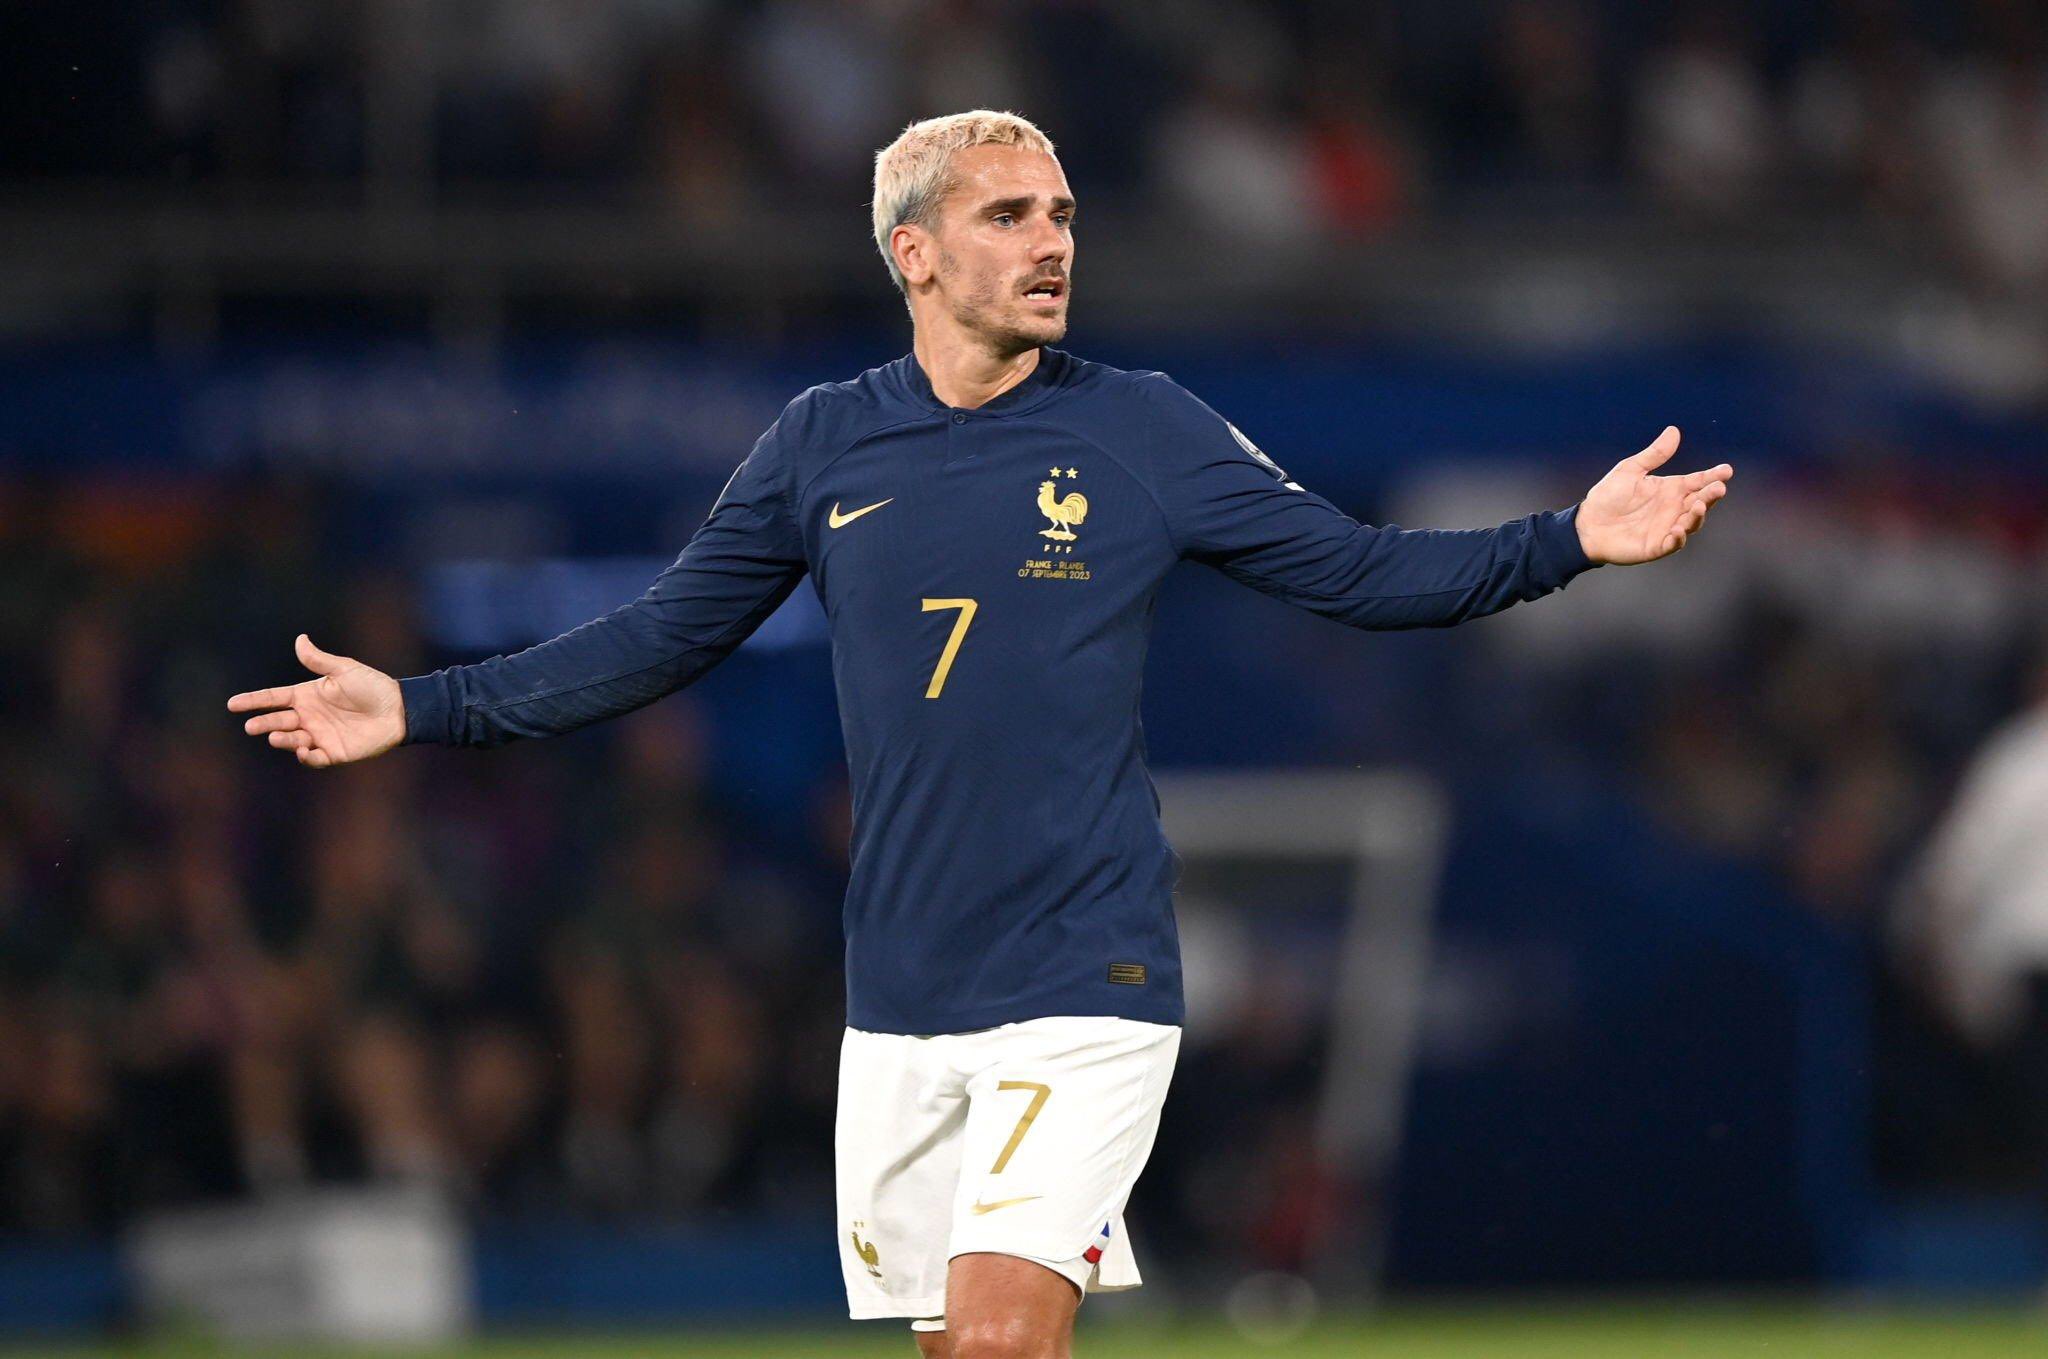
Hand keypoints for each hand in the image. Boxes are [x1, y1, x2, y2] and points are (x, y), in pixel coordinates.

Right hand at [227, 634, 404, 768]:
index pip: (273, 698)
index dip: (253, 700)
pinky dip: (306, 757)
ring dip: (282, 740)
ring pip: (292, 740)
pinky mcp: (334, 752)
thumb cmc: (372, 686)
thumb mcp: (344, 670)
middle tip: (251, 726)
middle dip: (263, 723)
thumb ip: (319, 660)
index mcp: (307, 695)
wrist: (399, 709)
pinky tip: (303, 750)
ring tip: (276, 736)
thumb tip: (300, 639)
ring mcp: (320, 735)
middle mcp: (309, 716)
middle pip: (278, 721)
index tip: (232, 703)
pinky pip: (314, 758)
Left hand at [1575, 426, 1733, 564]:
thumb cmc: (1608, 497)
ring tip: (1699, 505)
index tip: (1727, 470)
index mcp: (1671, 489)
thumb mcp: (1630, 470)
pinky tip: (1678, 530)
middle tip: (1719, 488)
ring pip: (1691, 523)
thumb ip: (1654, 455)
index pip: (1697, 481)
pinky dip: (1678, 538)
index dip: (1713, 476)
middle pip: (1700, 502)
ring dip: (1697, 516)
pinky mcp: (1656, 546)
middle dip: (1711, 496)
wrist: (1587, 524)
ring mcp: (1667, 528)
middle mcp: (1674, 508)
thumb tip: (1674, 431)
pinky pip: (1672, 544)